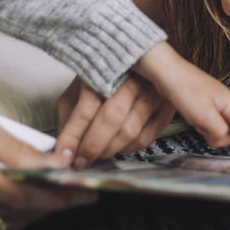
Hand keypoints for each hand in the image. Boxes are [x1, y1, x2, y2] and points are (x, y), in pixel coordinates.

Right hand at [0, 115, 96, 229]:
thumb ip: (19, 148)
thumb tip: (54, 164)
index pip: (22, 193)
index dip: (58, 195)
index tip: (86, 192)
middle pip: (19, 212)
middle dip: (53, 202)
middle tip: (78, 192)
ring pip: (10, 226)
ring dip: (34, 211)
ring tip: (50, 194)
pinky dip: (13, 220)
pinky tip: (20, 204)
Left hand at [54, 73, 175, 167]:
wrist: (130, 68)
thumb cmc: (98, 83)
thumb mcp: (76, 94)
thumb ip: (68, 120)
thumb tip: (64, 151)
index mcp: (104, 70)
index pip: (87, 107)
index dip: (74, 135)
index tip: (64, 155)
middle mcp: (132, 77)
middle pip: (112, 117)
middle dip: (93, 145)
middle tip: (81, 160)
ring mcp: (152, 91)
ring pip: (130, 130)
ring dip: (109, 150)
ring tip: (97, 154)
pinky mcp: (165, 107)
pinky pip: (147, 137)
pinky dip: (128, 149)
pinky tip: (117, 148)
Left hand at [133, 42, 229, 162]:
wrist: (167, 72)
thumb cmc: (184, 88)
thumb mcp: (202, 114)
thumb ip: (218, 130)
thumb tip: (224, 138)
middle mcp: (227, 105)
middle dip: (222, 138)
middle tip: (203, 130)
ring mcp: (216, 105)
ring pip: (222, 130)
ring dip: (210, 132)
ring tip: (195, 120)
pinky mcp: (205, 106)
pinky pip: (210, 124)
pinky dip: (202, 126)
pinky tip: (192, 118)